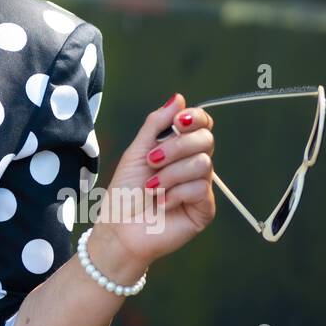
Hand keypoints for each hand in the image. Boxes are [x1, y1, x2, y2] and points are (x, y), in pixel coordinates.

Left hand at [94, 93, 216, 269]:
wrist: (119, 228)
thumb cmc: (125, 191)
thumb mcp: (136, 151)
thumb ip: (156, 124)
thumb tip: (178, 97)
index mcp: (179, 148)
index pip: (202, 124)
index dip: (196, 118)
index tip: (179, 121)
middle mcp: (193, 164)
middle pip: (205, 139)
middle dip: (174, 148)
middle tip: (151, 161)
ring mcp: (201, 186)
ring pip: (203, 163)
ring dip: (170, 174)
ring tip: (151, 187)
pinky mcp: (204, 208)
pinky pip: (201, 188)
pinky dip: (175, 194)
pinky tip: (162, 203)